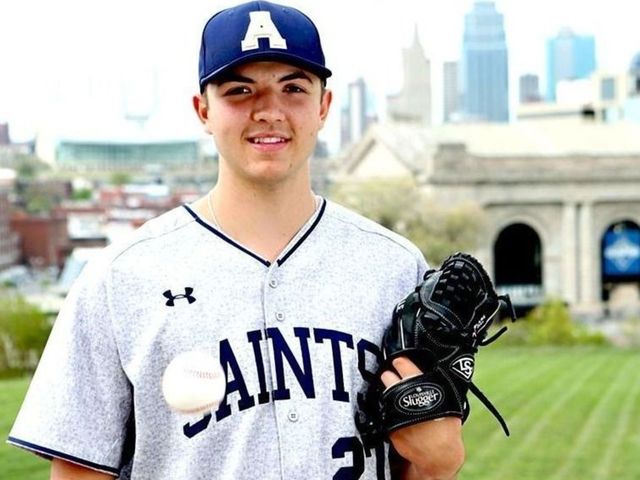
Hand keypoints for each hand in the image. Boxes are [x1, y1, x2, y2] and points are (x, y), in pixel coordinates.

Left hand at [381, 357, 464, 479]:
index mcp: (420, 386)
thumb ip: (435, 383)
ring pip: (384, 394)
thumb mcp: (447, 398)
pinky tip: (398, 414)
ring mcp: (394, 412)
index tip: (398, 361)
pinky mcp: (388, 426)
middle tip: (393, 378)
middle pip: (387, 377)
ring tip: (395, 395)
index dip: (400, 362)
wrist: (439, 454)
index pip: (403, 364)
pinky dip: (390, 412)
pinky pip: (386, 413)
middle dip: (389, 376)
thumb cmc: (446, 426)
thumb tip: (426, 369)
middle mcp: (404, 396)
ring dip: (388, 393)